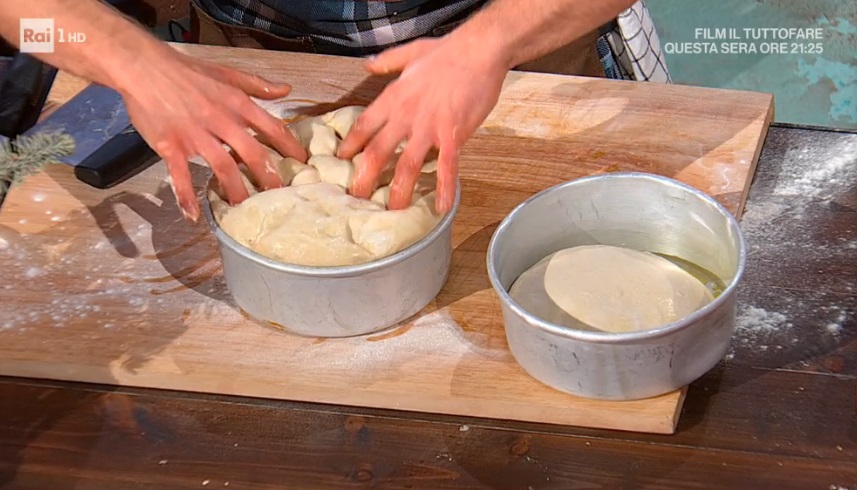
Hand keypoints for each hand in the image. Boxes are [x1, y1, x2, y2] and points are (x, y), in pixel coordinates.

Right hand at [118, 45, 307, 221]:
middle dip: (269, 177)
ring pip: (223, 166)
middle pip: (252, 152)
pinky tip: (193, 215)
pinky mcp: (171, 145)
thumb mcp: (227, 73)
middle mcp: (221, 120)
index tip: (304, 164)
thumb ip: (258, 84)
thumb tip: (287, 90)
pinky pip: (180, 175)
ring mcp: (196, 134)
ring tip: (244, 208)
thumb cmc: (186, 71)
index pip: (271, 127)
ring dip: (236, 190)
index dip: (290, 147)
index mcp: (237, 103)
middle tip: (282, 197)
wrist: (143, 67)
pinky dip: (186, 196)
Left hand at [336, 36, 507, 212]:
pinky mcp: (453, 135)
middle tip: (356, 199)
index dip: (351, 146)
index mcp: (394, 97)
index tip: (342, 161)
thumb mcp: (410, 51)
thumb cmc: (448, 51)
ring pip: (406, 166)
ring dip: (398, 192)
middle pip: (377, 152)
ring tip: (392, 211)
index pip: (364, 126)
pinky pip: (446, 167)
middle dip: (364, 179)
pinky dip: (444, 188)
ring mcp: (429, 128)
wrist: (479, 50)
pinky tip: (442, 206)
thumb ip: (387, 61)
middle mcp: (405, 116)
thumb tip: (368, 64)